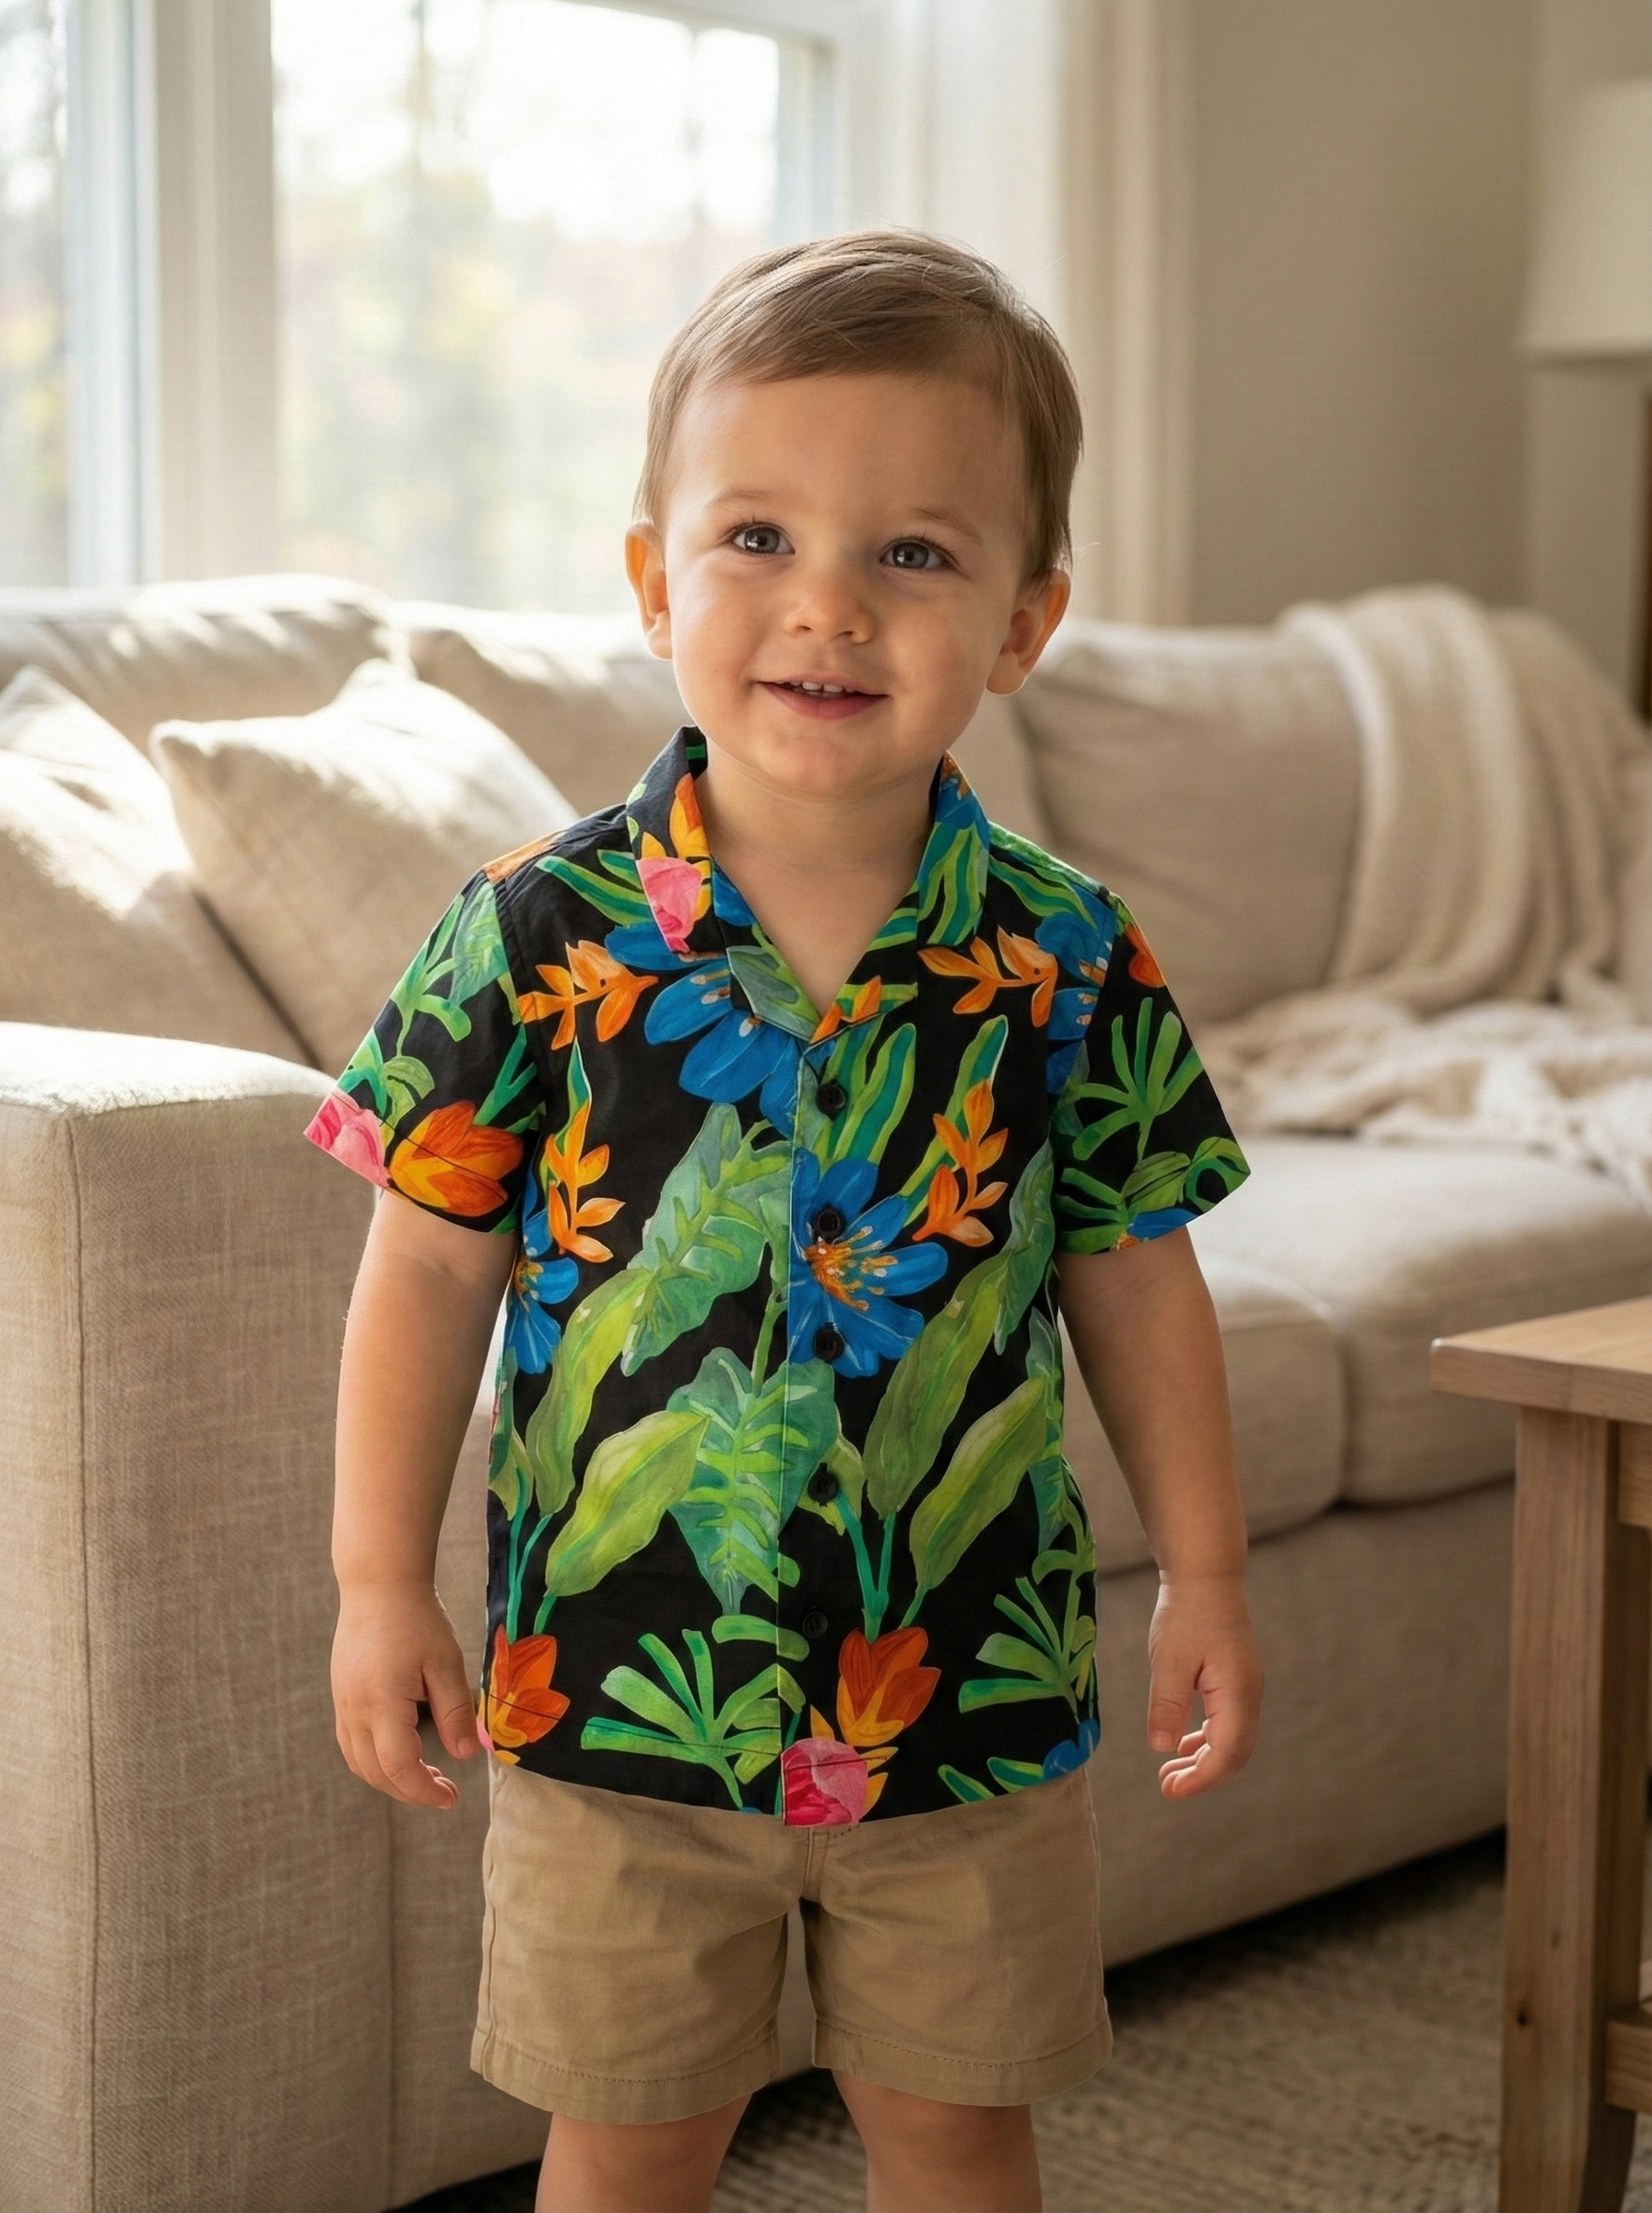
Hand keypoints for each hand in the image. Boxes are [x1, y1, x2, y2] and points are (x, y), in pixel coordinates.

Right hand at [332, 1580, 481, 1808]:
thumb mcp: (446, 1663)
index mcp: (382, 1704)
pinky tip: (400, 1751)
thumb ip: (455, 1711)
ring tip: (426, 1775)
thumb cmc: (418, 1619)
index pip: (399, 1768)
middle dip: (410, 1791)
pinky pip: (350, 1744)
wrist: (379, 1586)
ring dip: (390, 1779)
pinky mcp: (340, 1697)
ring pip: (359, 1763)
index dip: (424, 1791)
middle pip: (376, 1773)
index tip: (451, 1798)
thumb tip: (466, 1755)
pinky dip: (374, 1761)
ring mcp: (342, 1705)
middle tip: (445, 1790)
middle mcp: (354, 1711)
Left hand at [1145, 1573, 1262, 1798]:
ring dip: (1203, 1760)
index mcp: (1236, 1693)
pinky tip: (1183, 1743)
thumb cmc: (1186, 1613)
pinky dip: (1207, 1740)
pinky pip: (1227, 1722)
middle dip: (1202, 1776)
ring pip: (1232, 1740)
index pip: (1227, 1753)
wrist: (1206, 1575)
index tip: (1171, 1791)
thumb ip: (1167, 1704)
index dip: (1201, 1779)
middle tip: (1166, 1787)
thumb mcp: (1168, 1659)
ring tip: (1169, 1773)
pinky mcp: (1235, 1680)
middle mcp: (1248, 1695)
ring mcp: (1245, 1688)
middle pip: (1234, 1753)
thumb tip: (1162, 1748)